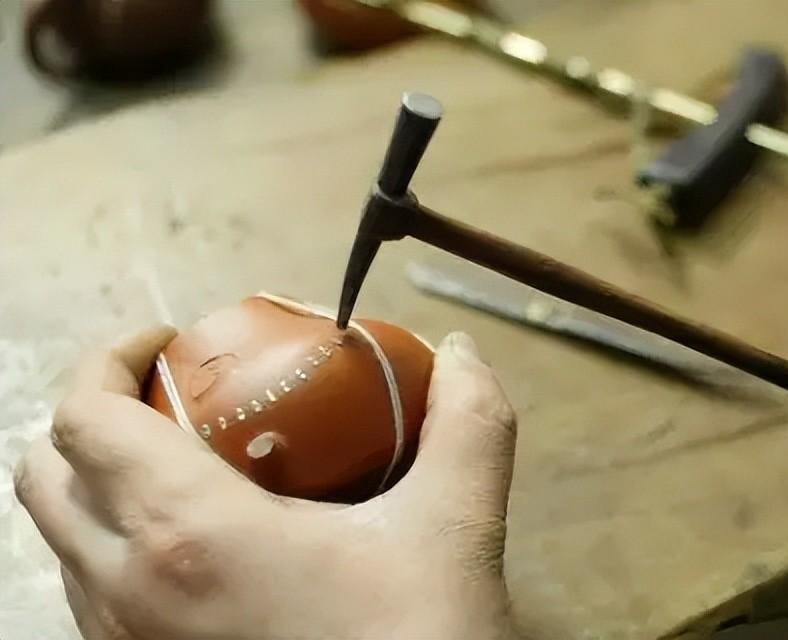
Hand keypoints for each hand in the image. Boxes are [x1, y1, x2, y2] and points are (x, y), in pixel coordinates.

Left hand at [15, 328, 521, 639]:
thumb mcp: (455, 527)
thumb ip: (467, 424)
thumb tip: (457, 352)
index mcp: (187, 535)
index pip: (86, 420)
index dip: (109, 359)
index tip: (171, 340)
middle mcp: (128, 592)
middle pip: (44, 476)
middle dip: (93, 417)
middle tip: (172, 396)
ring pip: (62, 544)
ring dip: (102, 487)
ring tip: (189, 468)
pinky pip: (92, 598)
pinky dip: (119, 550)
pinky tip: (206, 551)